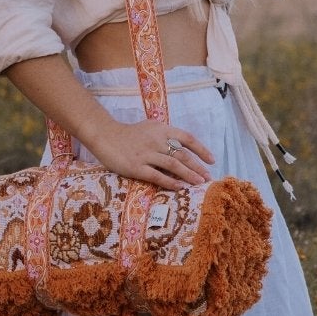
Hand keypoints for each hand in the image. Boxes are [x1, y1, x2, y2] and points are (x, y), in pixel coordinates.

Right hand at [86, 119, 214, 190]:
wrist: (105, 136)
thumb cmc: (129, 134)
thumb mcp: (150, 127)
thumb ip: (165, 135)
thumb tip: (182, 146)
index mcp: (162, 129)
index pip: (187, 138)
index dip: (201, 149)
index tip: (211, 160)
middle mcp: (156, 141)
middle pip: (182, 154)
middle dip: (198, 167)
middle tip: (208, 177)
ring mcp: (146, 154)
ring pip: (173, 165)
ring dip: (188, 175)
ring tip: (198, 184)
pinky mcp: (136, 167)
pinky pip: (156, 176)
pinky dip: (170, 182)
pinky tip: (179, 188)